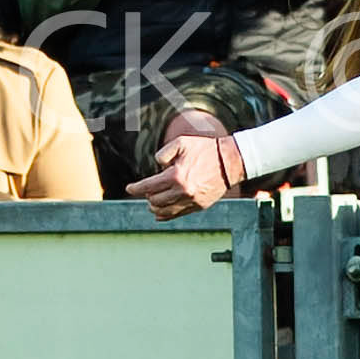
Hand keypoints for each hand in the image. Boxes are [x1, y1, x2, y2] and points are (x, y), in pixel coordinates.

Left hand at [127, 132, 245, 217]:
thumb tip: (157, 167)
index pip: (148, 187)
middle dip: (147, 195)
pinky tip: (160, 213)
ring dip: (154, 207)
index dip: (135, 188)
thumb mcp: (181, 143)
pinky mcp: (199, 206)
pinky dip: (166, 215)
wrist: (230, 162)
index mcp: (176, 176)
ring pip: (164, 211)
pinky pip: (177, 215)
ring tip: (152, 201)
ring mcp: (191, 200)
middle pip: (154, 200)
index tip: (129, 188)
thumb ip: (163, 153)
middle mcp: (182, 191)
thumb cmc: (205, 150)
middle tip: (145, 190)